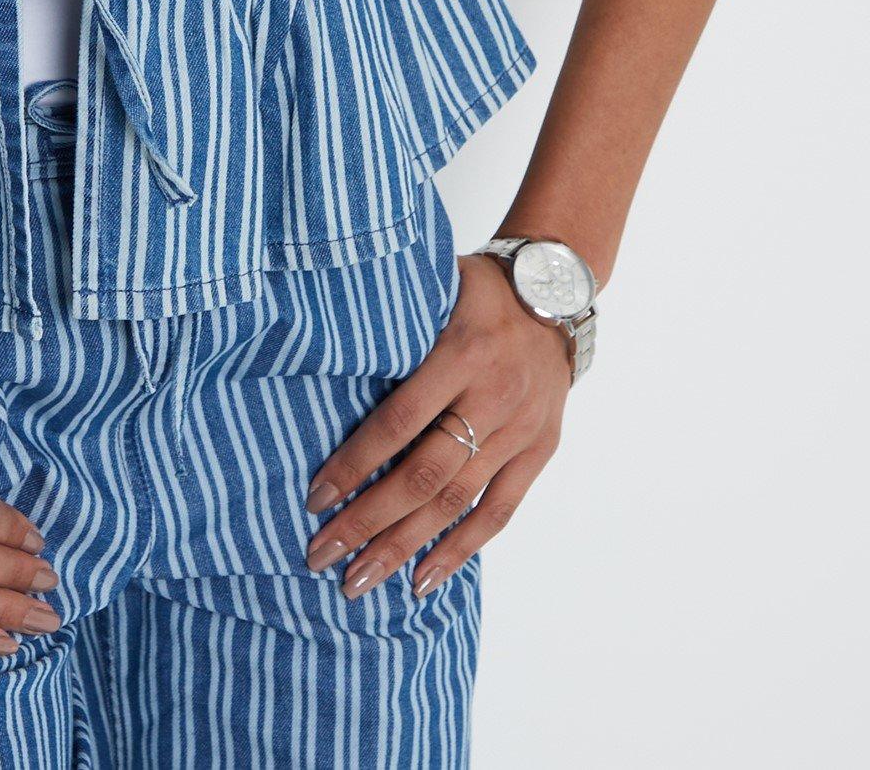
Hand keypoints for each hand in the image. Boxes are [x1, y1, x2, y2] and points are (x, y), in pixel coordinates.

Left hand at [302, 251, 571, 596]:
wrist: (555, 290)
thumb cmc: (475, 289)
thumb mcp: (433, 288)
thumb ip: (394, 330)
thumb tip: (320, 363)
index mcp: (462, 352)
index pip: (400, 421)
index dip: (355, 463)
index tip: (315, 498)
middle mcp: (494, 396)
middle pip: (424, 474)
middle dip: (369, 521)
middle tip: (321, 555)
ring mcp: (520, 430)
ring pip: (457, 501)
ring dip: (405, 546)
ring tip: (359, 581)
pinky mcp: (539, 451)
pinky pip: (499, 510)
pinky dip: (461, 549)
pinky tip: (423, 579)